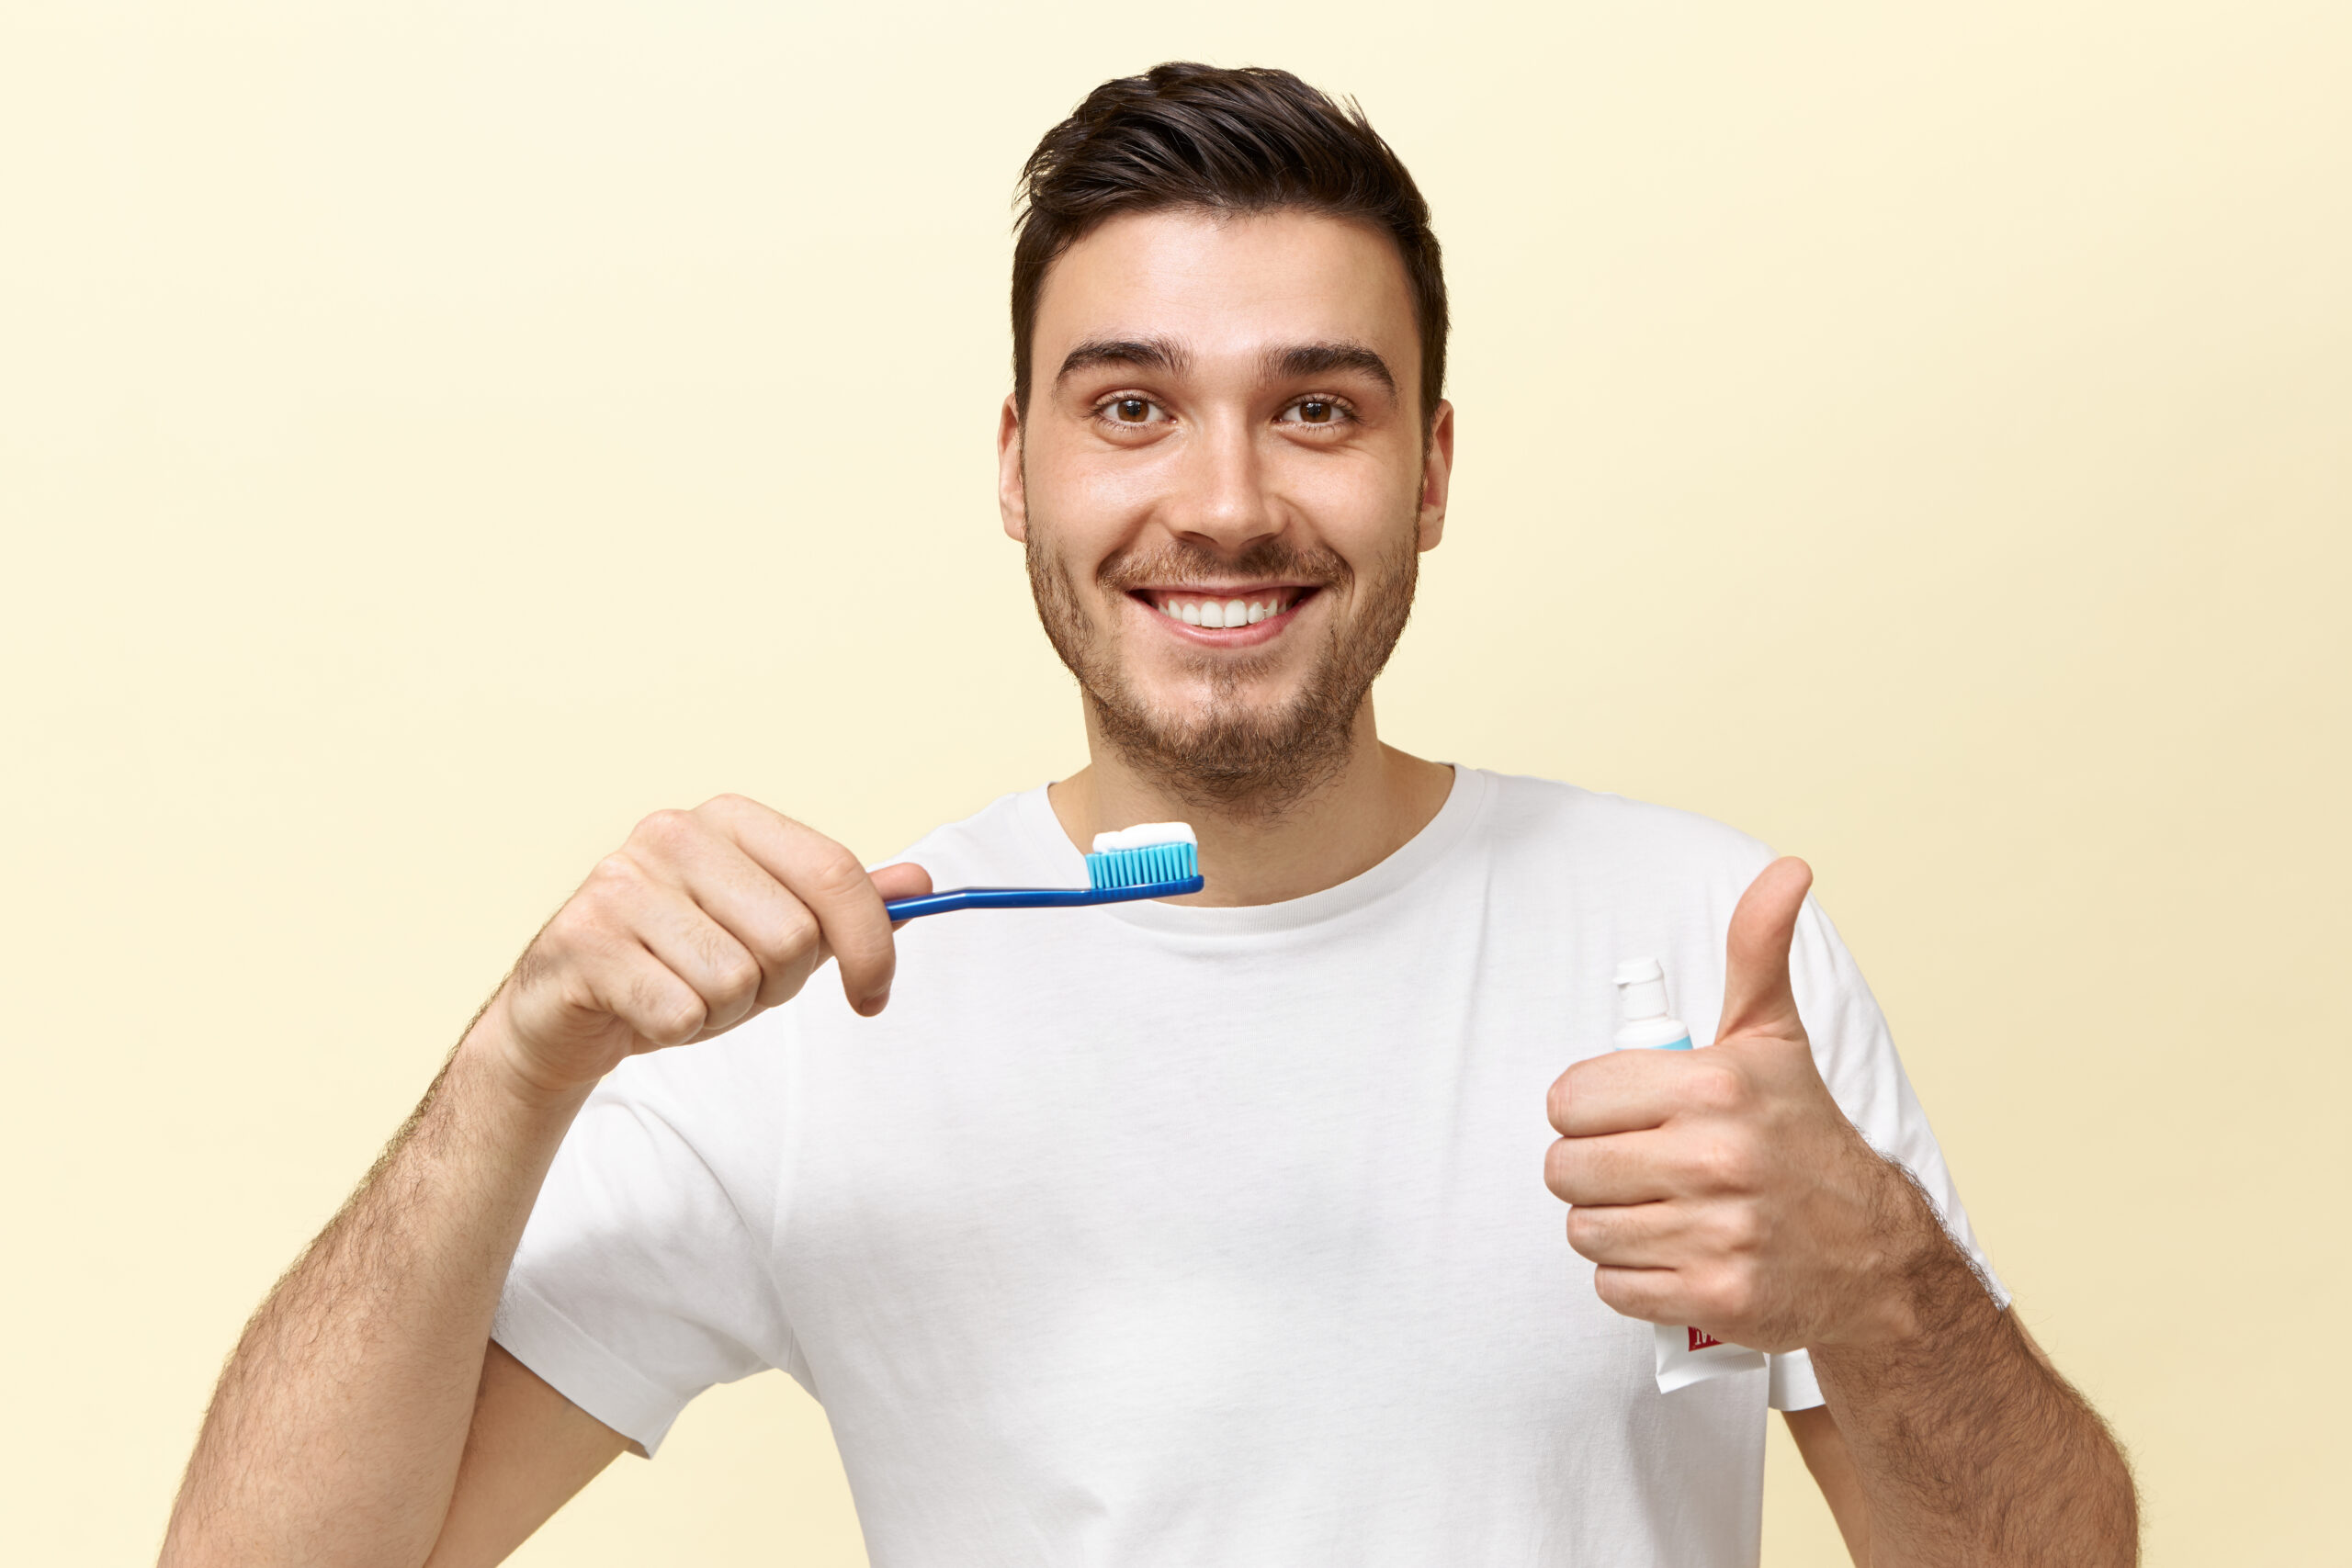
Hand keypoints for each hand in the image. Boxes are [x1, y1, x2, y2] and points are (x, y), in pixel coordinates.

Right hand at [470, 795, 931, 1103]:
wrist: (565, 1013)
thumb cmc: (678, 965)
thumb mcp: (771, 932)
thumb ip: (841, 907)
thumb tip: (919, 884)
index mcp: (728, 819)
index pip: (835, 872)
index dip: (871, 944)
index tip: (874, 995)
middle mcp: (672, 833)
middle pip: (791, 937)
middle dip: (778, 987)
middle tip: (734, 988)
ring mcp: (621, 883)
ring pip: (737, 980)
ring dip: (724, 1012)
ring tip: (684, 994)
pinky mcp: (583, 941)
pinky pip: (683, 1012)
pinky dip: (677, 1030)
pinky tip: (646, 1010)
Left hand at [1543, 858, 1945, 1352]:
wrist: (1877, 1254)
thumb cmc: (1805, 1138)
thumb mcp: (1773, 1037)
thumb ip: (1757, 950)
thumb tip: (1786, 870)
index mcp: (1713, 1086)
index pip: (1570, 1101)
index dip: (1585, 1112)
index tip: (1622, 1118)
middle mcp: (1716, 1157)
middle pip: (1567, 1169)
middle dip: (1590, 1171)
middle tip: (1635, 1169)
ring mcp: (1719, 1232)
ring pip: (1585, 1231)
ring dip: (1609, 1226)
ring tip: (1658, 1211)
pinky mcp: (1718, 1298)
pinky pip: (1614, 1288)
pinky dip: (1632, 1280)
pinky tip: (1672, 1255)